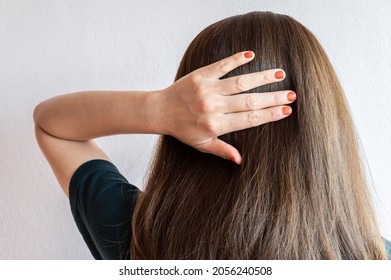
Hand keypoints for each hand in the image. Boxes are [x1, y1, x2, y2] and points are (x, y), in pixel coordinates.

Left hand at [159, 51, 295, 163]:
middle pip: (249, 101)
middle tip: (291, 94)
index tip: (286, 111)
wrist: (160, 111)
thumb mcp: (202, 144)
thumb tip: (241, 161)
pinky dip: (236, 59)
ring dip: (261, 78)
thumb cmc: (183, 129)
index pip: (249, 119)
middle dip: (273, 98)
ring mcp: (207, 89)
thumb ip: (222, 150)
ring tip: (279, 74)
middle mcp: (213, 107)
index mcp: (216, 125)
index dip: (269, 115)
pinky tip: (251, 55)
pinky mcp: (200, 75)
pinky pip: (221, 66)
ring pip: (240, 82)